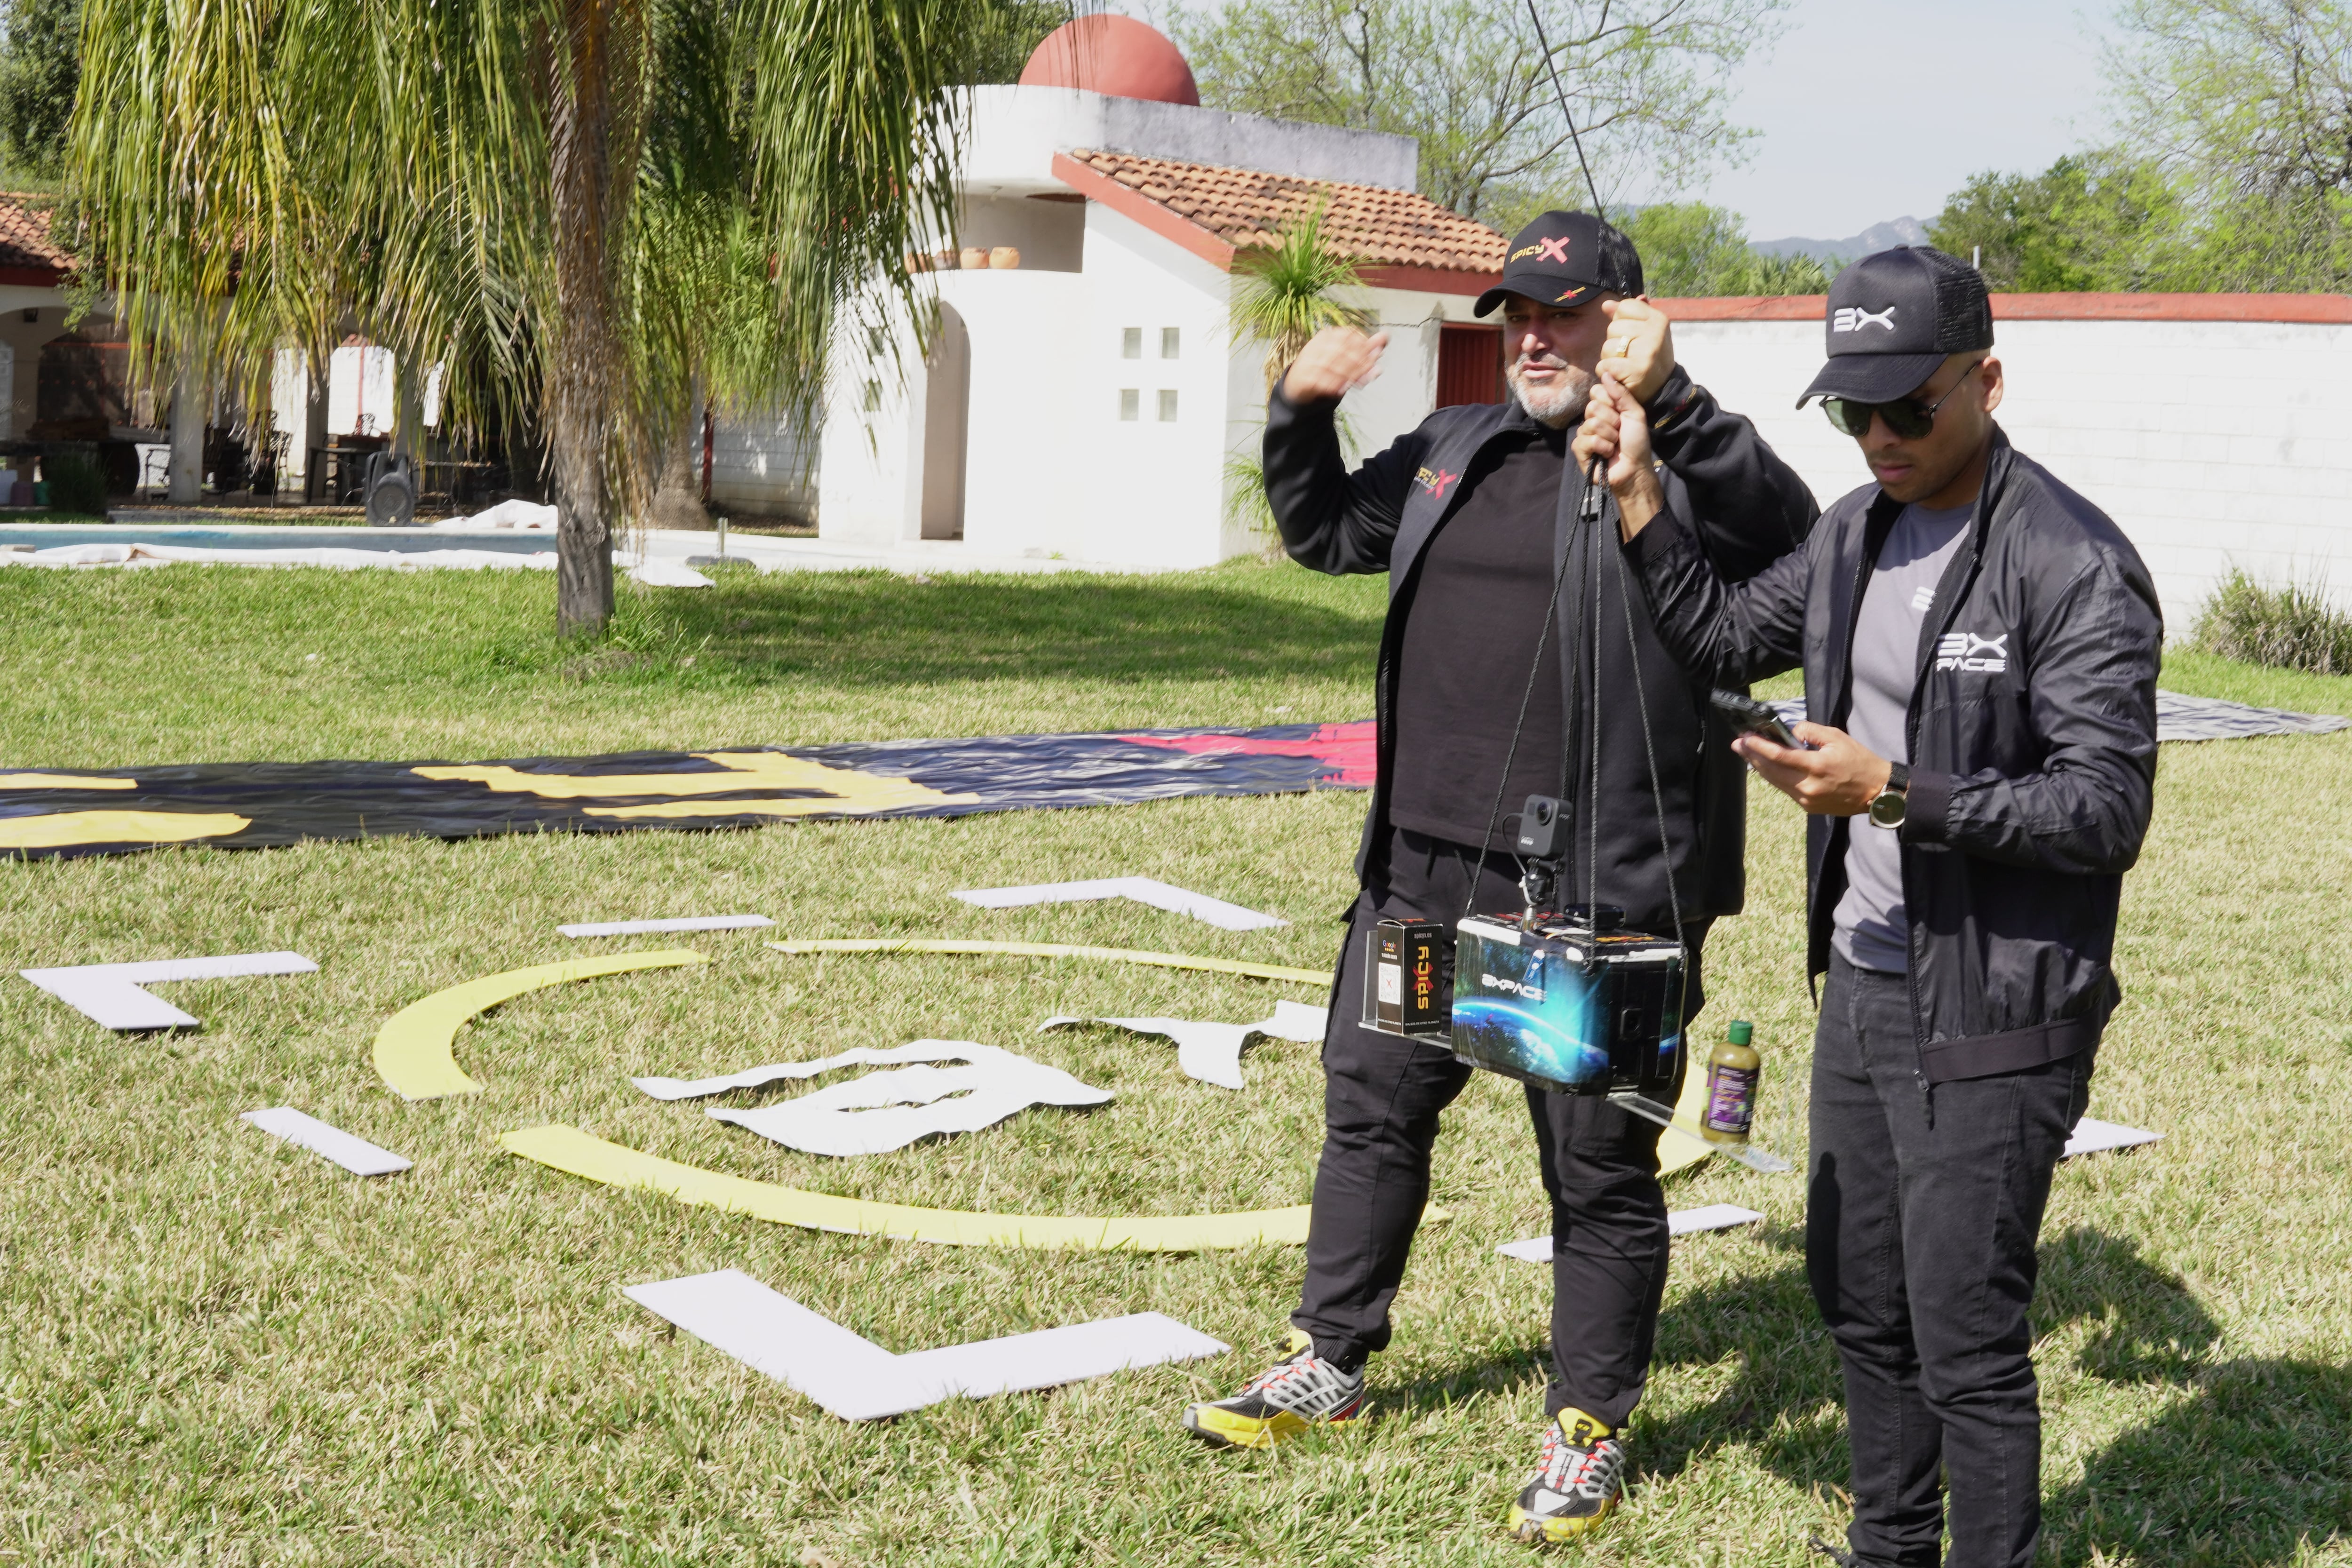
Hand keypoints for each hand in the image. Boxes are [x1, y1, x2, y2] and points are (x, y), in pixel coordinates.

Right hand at [1279, 327, 1388, 401]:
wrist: (1299, 385)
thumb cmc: (1327, 369)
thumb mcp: (1347, 358)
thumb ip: (1366, 349)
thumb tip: (1384, 336)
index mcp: (1327, 335)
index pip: (1348, 336)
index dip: (1364, 346)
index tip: (1375, 357)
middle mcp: (1316, 344)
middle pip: (1341, 350)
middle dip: (1359, 363)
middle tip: (1371, 373)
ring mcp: (1307, 360)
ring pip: (1331, 365)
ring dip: (1348, 375)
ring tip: (1359, 384)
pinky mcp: (1301, 376)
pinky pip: (1319, 380)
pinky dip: (1332, 385)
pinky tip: (1341, 390)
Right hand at [1574, 366, 1664, 534]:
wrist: (1634, 468)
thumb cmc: (1636, 442)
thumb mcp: (1634, 413)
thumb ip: (1620, 393)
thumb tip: (1606, 372)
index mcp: (1605, 408)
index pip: (1596, 391)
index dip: (1610, 401)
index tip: (1620, 414)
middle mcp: (1592, 419)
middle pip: (1592, 406)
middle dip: (1612, 420)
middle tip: (1619, 432)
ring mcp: (1584, 434)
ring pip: (1590, 423)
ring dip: (1609, 436)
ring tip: (1614, 445)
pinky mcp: (1579, 449)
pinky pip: (1586, 440)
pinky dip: (1602, 447)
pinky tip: (1606, 454)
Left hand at [1599, 297, 1673, 403]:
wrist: (1662, 387)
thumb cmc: (1648, 356)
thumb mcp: (1644, 331)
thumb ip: (1625, 316)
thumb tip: (1606, 304)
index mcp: (1657, 319)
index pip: (1624, 307)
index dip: (1621, 322)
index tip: (1632, 335)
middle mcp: (1655, 332)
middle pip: (1613, 327)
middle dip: (1614, 342)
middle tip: (1629, 354)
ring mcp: (1647, 351)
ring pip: (1607, 346)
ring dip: (1609, 358)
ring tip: (1624, 364)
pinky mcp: (1637, 370)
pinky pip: (1605, 365)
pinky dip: (1606, 372)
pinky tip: (1619, 375)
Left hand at [1732, 723, 1893, 815]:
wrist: (1876, 792)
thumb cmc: (1859, 761)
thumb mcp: (1837, 737)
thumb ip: (1810, 731)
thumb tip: (1790, 732)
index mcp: (1816, 767)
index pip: (1779, 756)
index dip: (1758, 747)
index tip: (1745, 738)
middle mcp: (1808, 786)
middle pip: (1771, 771)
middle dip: (1752, 756)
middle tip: (1738, 744)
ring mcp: (1806, 800)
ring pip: (1775, 782)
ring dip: (1760, 767)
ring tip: (1747, 753)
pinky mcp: (1808, 807)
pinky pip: (1786, 789)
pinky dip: (1775, 777)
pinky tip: (1767, 767)